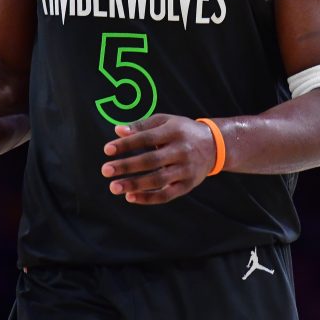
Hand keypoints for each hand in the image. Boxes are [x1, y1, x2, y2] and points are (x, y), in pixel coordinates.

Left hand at [101, 114, 217, 204]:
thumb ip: (142, 126)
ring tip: (114, 187)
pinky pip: (167, 195)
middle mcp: (182, 151)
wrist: (214, 145)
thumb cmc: (182, 131)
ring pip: (158, 180)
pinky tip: (130, 197)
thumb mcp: (165, 122)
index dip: (127, 144)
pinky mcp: (188, 185)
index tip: (107, 149)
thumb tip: (118, 131)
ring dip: (135, 185)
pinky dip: (148, 198)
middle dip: (127, 166)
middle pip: (151, 160)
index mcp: (174, 132)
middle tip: (105, 170)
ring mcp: (186, 169)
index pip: (147, 138)